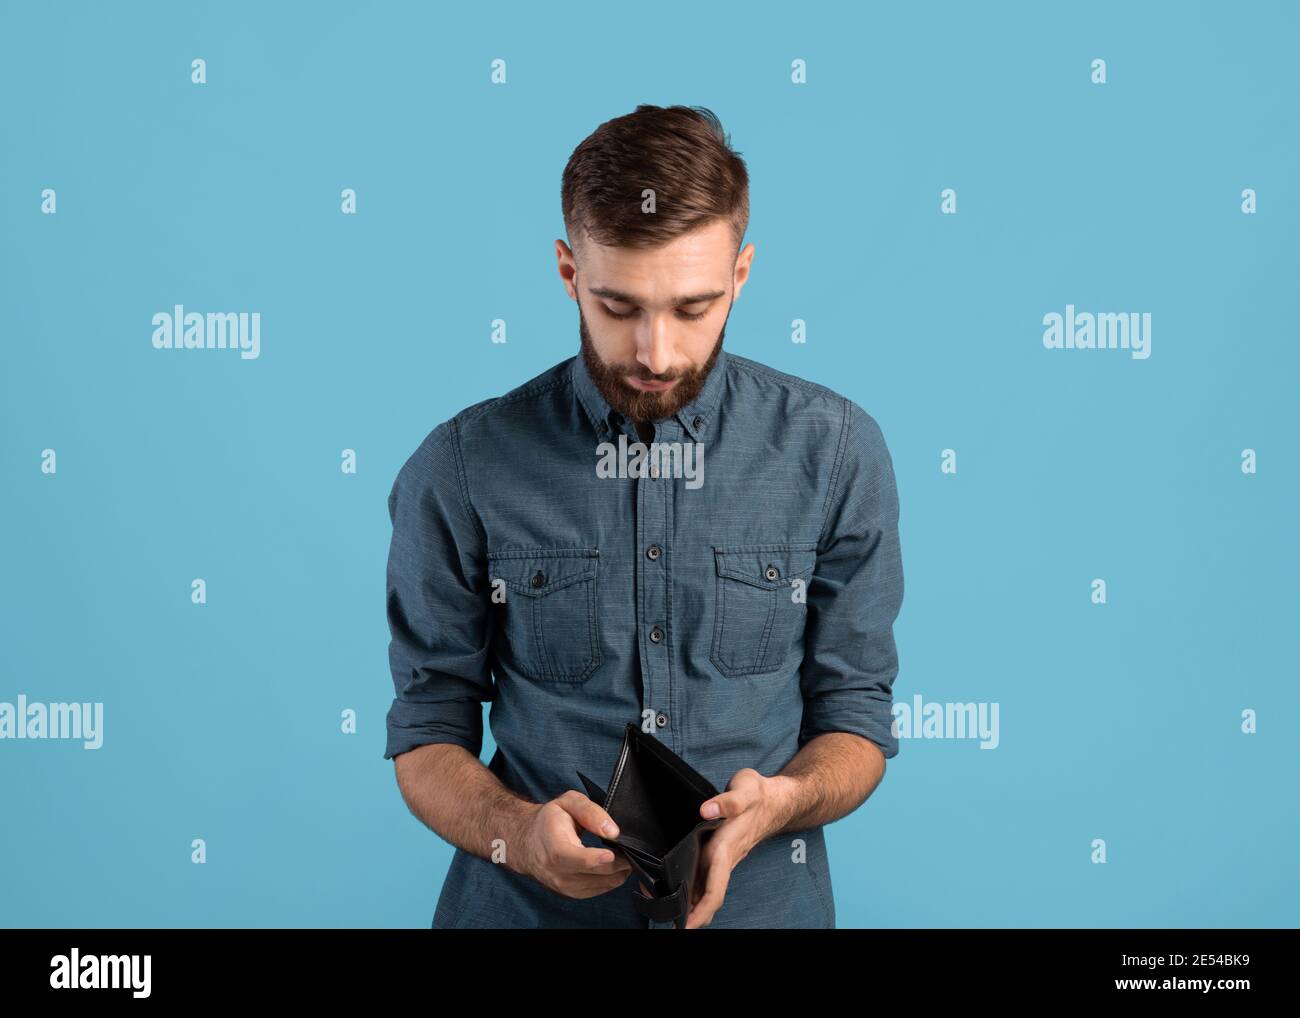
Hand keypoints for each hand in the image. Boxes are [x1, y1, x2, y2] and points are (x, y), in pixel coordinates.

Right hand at [515, 791, 631, 898]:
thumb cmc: (549, 820)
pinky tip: (612, 865)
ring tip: (622, 855)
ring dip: (617, 872)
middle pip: (596, 874)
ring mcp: (563, 886)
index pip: (578, 859)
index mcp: (554, 847)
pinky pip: (599, 890)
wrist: (528, 842)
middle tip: (630, 849)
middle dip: (619, 864)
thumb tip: (612, 831)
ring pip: (602, 885)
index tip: (614, 854)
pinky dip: (610, 879)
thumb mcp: (568, 803)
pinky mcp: (571, 893)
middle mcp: (556, 872)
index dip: (599, 859)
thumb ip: (590, 812)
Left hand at [683, 769, 791, 928]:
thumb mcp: (745, 790)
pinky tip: (682, 891)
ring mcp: (725, 858)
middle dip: (693, 914)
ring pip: (708, 889)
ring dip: (693, 903)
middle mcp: (725, 858)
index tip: (687, 925)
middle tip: (669, 923)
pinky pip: (708, 877)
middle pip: (709, 896)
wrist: (777, 799)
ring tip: (669, 912)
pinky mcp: (723, 852)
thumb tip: (705, 810)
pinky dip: (695, 889)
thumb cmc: (760, 795)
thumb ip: (727, 801)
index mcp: (727, 849)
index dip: (702, 910)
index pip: (715, 888)